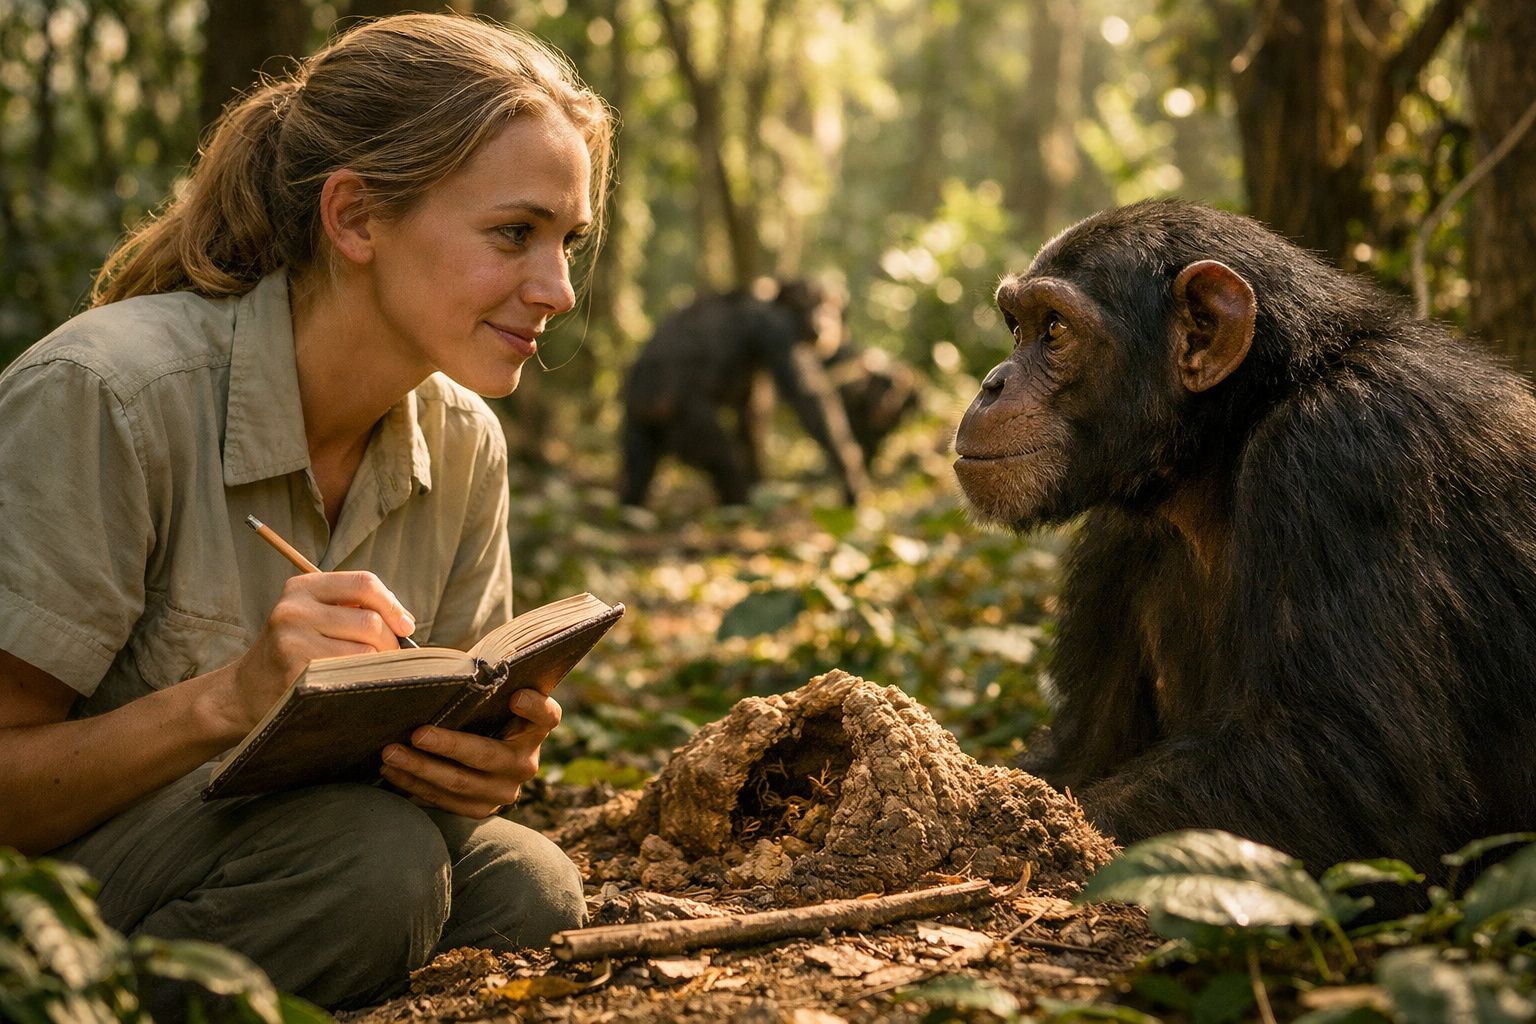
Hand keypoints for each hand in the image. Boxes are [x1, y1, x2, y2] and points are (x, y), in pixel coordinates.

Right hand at [221, 571, 414, 735]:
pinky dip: (362, 681)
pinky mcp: (294, 673)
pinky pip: (349, 676)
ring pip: (365, 652)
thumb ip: (354, 609)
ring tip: (369, 672)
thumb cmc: (294, 651)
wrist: (244, 690)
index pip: (364, 583)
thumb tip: (406, 622)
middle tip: (391, 658)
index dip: (393, 604)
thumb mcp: (314, 616)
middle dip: (391, 643)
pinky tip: (353, 685)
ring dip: (378, 666)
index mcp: (303, 587)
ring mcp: (291, 642)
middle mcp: (294, 609)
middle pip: (370, 621)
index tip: (406, 626)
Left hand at [379, 687, 560, 817]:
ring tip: (390, 752)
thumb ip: (480, 685)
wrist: (481, 757)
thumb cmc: (481, 712)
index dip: (535, 707)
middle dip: (448, 745)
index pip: (547, 715)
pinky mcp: (481, 809)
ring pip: (459, 782)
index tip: (516, 697)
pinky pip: (444, 800)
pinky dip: (414, 785)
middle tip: (417, 734)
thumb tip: (440, 665)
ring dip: (420, 768)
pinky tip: (391, 770)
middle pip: (486, 754)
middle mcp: (525, 763)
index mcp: (536, 728)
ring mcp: (504, 791)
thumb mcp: (489, 699)